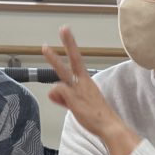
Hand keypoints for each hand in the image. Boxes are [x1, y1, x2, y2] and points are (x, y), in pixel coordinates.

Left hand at [42, 27, 141, 154]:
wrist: (109, 126)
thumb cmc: (97, 117)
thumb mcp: (78, 104)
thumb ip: (64, 97)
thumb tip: (53, 92)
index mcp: (86, 82)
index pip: (77, 61)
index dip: (71, 47)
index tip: (66, 33)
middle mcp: (83, 82)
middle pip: (74, 59)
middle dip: (69, 42)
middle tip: (63, 28)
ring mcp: (78, 89)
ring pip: (61, 71)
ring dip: (53, 59)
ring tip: (45, 47)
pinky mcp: (74, 97)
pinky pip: (58, 91)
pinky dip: (58, 98)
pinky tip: (65, 103)